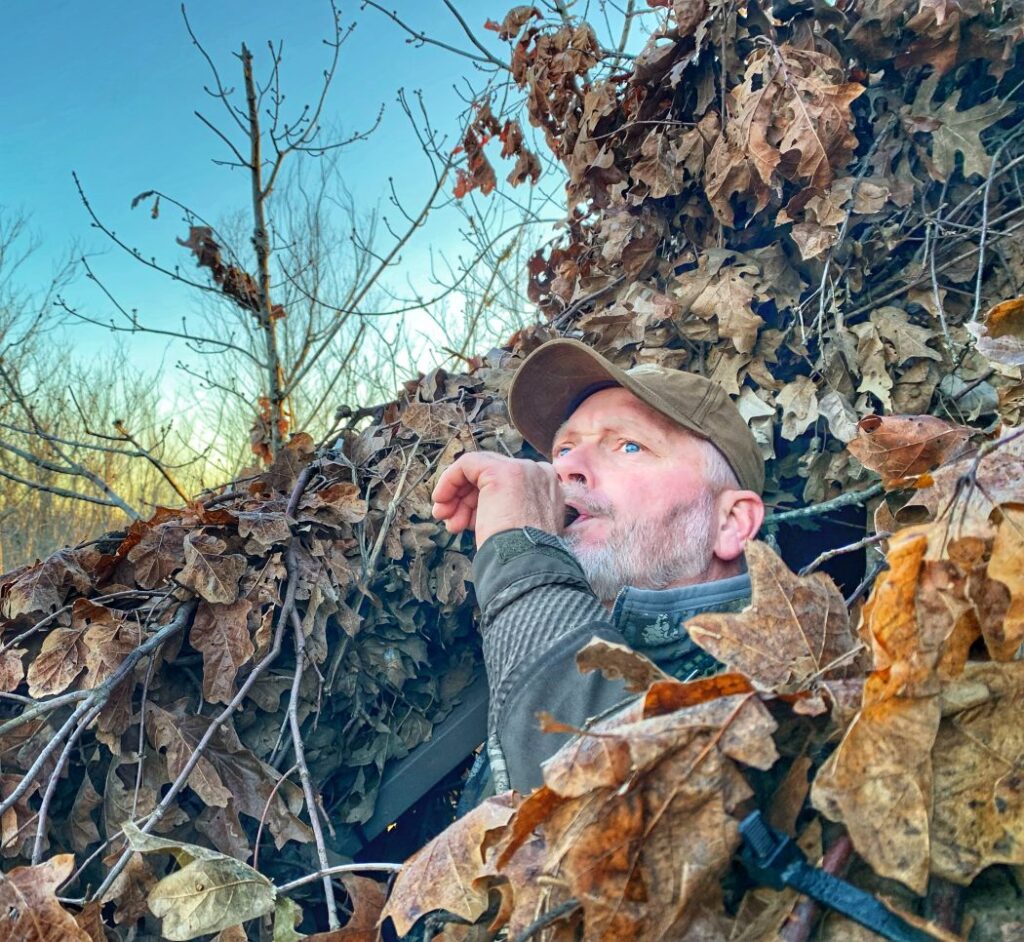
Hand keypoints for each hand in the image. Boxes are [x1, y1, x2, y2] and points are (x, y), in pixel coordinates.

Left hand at [431, 452, 563, 548]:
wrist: (527, 566)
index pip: (507, 485)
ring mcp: (523, 470)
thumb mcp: (519, 529)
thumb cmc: (521, 558)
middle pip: (491, 476)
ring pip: (478, 469)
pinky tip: (441, 499)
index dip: (481, 502)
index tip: (466, 521)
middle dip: (466, 499)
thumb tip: (480, 510)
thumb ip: (507, 511)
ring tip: (447, 520)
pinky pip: (467, 464)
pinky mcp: (502, 472)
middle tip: (451, 521)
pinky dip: (450, 480)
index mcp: (548, 489)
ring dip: (456, 495)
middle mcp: (540, 474)